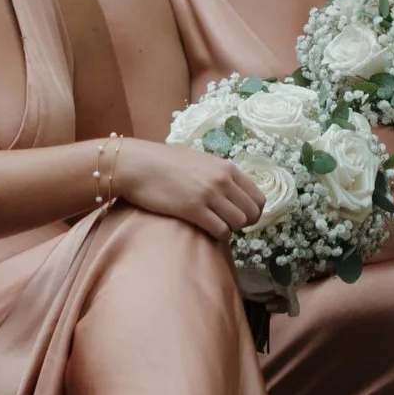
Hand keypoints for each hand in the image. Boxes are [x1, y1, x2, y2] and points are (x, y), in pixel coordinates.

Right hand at [113, 142, 263, 239]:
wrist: (135, 165)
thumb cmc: (162, 161)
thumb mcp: (197, 160)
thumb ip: (217, 173)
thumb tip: (230, 188)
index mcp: (226, 168)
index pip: (258, 197)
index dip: (252, 211)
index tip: (239, 214)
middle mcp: (222, 180)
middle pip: (251, 213)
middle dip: (243, 222)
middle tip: (227, 223)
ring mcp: (208, 195)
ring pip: (238, 223)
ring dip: (229, 228)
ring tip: (214, 225)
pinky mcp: (193, 209)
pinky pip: (220, 230)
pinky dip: (217, 234)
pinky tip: (205, 230)